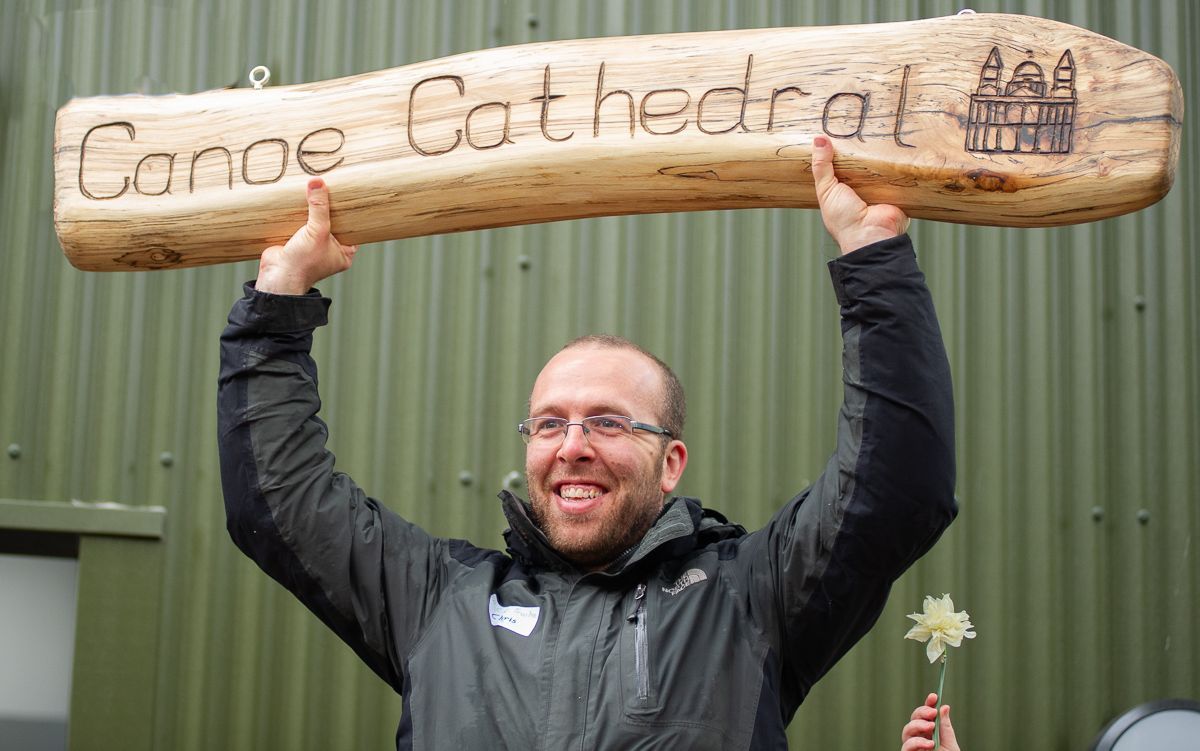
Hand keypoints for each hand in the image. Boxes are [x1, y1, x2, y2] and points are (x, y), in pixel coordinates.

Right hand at [255, 178, 357, 293]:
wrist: (277, 277)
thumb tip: (317, 182)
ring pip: (315, 222)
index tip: (350, 194)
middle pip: (333, 222)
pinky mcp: (296, 241)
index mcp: (343, 252)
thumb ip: (319, 206)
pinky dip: (298, 214)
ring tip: (316, 188)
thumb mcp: (317, 231)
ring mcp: (312, 246)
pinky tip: (299, 199)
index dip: (351, 212)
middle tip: (332, 186)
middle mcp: (329, 249)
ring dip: (313, 209)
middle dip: (330, 207)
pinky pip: (300, 224)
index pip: (352, 228)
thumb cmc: (304, 263)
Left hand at [811, 136, 909, 254]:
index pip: (844, 164)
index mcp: (845, 190)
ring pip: (882, 165)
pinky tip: (898, 146)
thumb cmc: (844, 220)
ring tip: (881, 131)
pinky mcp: (899, 188)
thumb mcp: (826, 189)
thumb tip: (819, 140)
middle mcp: (864, 189)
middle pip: (864, 163)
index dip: (843, 150)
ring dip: (882, 154)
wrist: (870, 235)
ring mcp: (882, 189)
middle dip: (864, 148)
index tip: (843, 130)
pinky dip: (898, 163)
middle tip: (863, 126)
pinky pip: (899, 171)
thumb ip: (822, 166)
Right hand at [901, 693, 960, 750]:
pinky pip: (906, 745)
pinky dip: (917, 742)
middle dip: (922, 712)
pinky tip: (929, 744)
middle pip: (914, 718)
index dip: (928, 704)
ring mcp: (912, 745)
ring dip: (918, 725)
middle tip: (933, 713)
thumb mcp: (949, 740)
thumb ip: (945, 725)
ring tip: (931, 727)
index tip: (934, 697)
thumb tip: (944, 706)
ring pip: (907, 729)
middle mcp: (919, 736)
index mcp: (929, 731)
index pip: (925, 714)